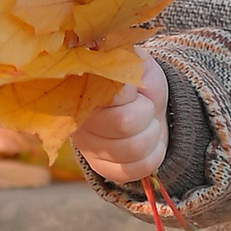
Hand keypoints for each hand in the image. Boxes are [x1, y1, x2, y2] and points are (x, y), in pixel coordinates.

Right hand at [74, 50, 168, 181]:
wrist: (151, 105)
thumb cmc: (140, 81)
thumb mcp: (137, 61)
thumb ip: (125, 59)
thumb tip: (114, 62)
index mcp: (81, 89)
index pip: (109, 94)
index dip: (131, 92)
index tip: (134, 87)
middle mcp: (77, 120)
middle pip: (125, 123)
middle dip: (146, 112)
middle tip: (144, 105)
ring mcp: (87, 147)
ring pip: (133, 149)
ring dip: (152, 134)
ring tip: (146, 123)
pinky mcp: (102, 168)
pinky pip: (135, 170)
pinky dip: (153, 155)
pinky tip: (148, 143)